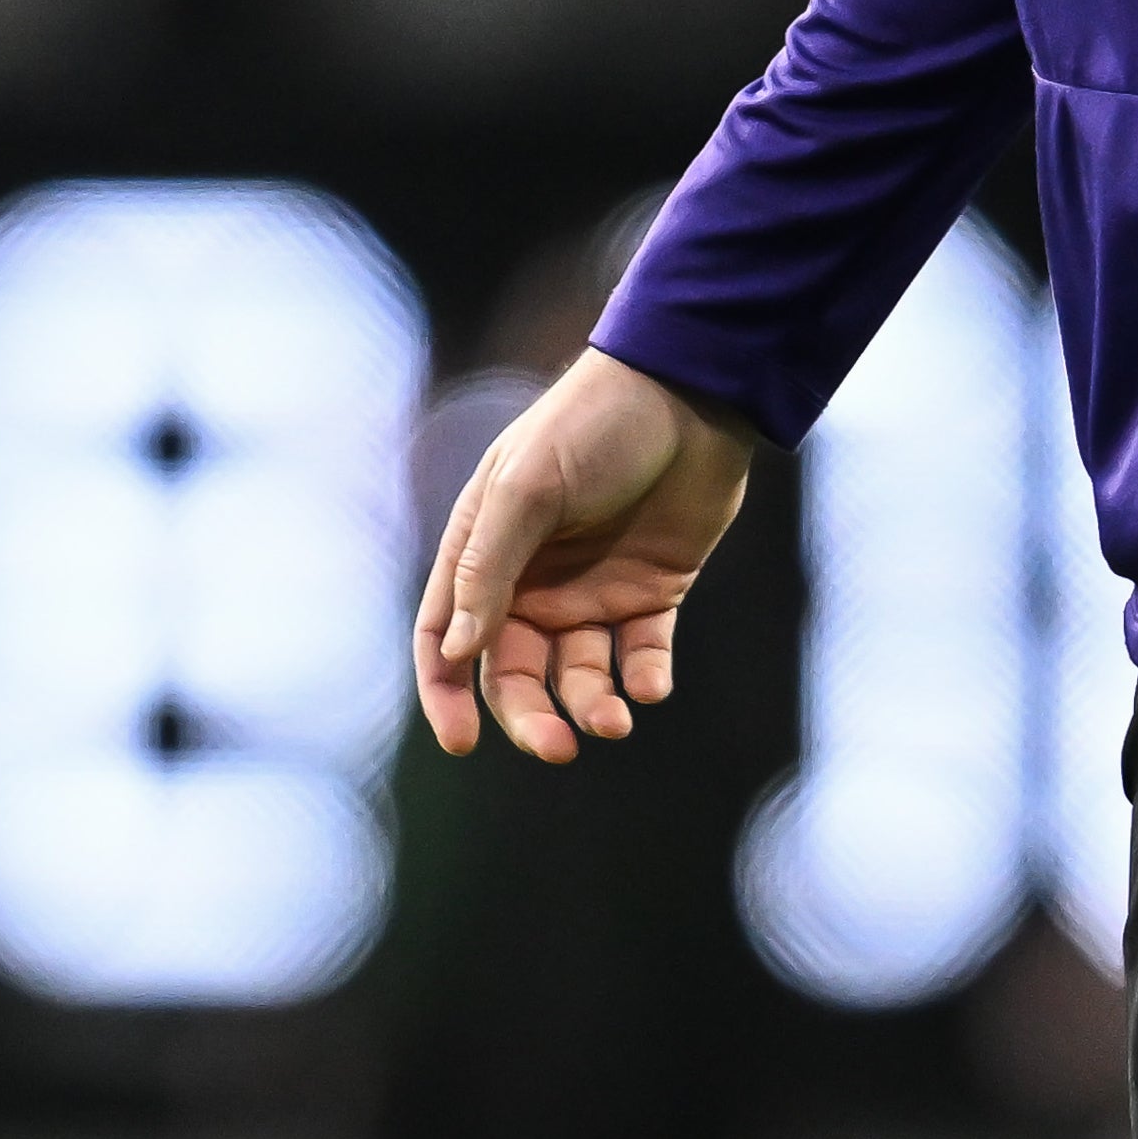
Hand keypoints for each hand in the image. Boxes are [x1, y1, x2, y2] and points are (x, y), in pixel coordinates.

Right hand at [412, 348, 756, 763]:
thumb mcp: (528, 486)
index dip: (446, 693)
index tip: (462, 743)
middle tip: (558, 747)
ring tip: (616, 719)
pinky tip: (650, 686)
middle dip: (530, 716)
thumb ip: (490, 567)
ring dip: (591, 705)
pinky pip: (640, 655)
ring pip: (578, 675)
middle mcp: (533, 579)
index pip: (448, 638)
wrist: (691, 390)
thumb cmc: (594, 425)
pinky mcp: (651, 590)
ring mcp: (592, 588)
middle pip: (514, 672)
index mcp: (486, 550)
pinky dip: (644, 679)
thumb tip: (457, 652)